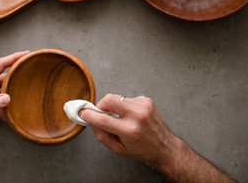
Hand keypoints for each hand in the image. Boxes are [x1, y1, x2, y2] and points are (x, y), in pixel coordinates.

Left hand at [0, 51, 28, 141]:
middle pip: (6, 77)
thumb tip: (8, 97)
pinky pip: (3, 104)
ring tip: (27, 96)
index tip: (26, 53)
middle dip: (19, 76)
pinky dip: (9, 108)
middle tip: (33, 74)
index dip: (13, 57)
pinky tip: (15, 114)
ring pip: (6, 91)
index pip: (0, 65)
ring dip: (15, 94)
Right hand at [80, 94, 235, 181]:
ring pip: (117, 97)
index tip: (82, 112)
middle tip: (101, 113)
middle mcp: (137, 116)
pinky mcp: (146, 100)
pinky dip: (124, 105)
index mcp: (129, 130)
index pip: (103, 118)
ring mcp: (143, 106)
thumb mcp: (118, 149)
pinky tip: (130, 115)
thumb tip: (91, 121)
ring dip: (114, 106)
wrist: (164, 146)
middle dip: (101, 105)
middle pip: (109, 99)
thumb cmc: (142, 149)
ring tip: (120, 117)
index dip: (89, 114)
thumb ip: (101, 135)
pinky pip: (127, 98)